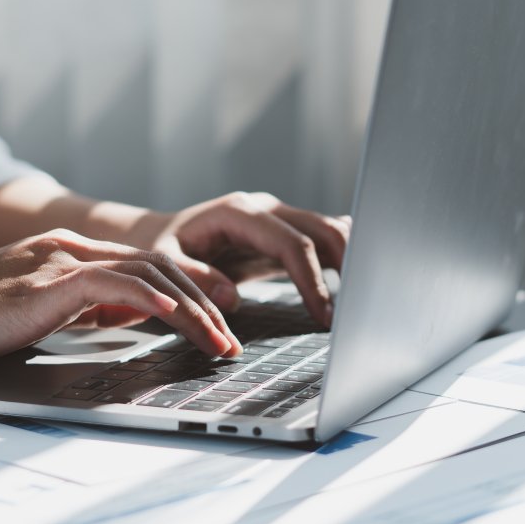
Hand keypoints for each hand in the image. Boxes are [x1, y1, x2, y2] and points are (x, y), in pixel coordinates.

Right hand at [0, 229, 242, 368]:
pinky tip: (176, 319)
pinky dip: (151, 300)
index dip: (190, 291)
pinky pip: (113, 283)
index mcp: (70, 253)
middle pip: (158, 267)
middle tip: (230, 338)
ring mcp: (59, 259)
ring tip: (217, 342)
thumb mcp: (36, 309)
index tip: (219, 320)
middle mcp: (71, 247)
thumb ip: (79, 304)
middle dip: (204, 303)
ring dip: (191, 310)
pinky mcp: (45, 280)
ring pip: (147, 274)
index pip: (147, 266)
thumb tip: (120, 315)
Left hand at [137, 192, 350, 326]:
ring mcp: (279, 217)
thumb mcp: (165, 262)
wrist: (166, 235)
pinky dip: (341, 257)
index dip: (311, 279)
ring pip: (330, 230)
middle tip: (356, 310)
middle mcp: (265, 208)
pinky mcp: (286, 232)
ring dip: (350, 260)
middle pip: (321, 229)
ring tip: (360, 301)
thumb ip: (194, 277)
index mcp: (239, 212)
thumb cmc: (164, 248)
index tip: (323, 315)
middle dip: (345, 266)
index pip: (291, 243)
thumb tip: (229, 297)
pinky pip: (323, 238)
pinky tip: (354, 283)